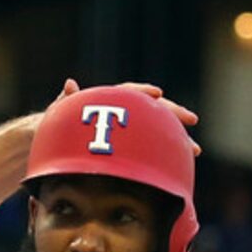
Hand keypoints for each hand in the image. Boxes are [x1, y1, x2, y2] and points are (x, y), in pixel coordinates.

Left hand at [32, 79, 200, 153]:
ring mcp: (130, 132)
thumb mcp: (61, 114)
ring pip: (157, 133)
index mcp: (110, 101)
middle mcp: (125, 114)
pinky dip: (165, 157)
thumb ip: (67, 101)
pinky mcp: (130, 149)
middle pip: (154, 112)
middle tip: (192, 120)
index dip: (144, 93)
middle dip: (174, 115)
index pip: (131, 92)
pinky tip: (180, 166)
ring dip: (176, 141)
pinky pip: (151, 151)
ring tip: (194, 151)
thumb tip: (69, 85)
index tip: (157, 94)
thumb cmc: (58, 127)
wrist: (57, 142)